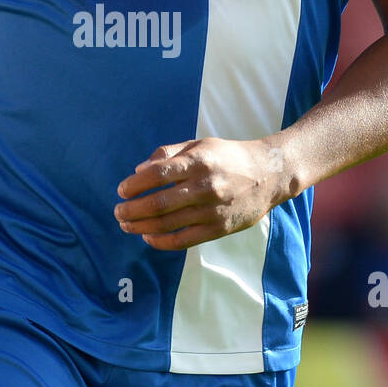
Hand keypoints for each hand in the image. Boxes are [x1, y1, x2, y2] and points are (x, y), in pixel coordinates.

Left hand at [114, 137, 291, 250]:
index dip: (134, 185)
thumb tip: (138, 170)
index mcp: (198, 161)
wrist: (270, 175)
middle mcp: (204, 186)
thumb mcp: (200, 145)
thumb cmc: (229, 157)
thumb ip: (168, 154)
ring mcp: (212, 210)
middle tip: (118, 212)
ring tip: (126, 225)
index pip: (157, 175)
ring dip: (141, 226)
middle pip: (158, 203)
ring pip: (168, 224)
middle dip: (131, 210)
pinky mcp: (219, 229)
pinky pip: (184, 240)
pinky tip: (148, 237)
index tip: (122, 190)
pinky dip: (162, 241)